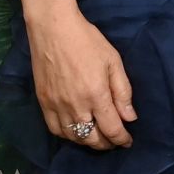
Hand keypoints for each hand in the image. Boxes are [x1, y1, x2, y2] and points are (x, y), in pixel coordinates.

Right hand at [25, 7, 136, 149]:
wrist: (53, 29)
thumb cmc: (87, 40)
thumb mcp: (113, 61)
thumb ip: (122, 91)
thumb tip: (130, 117)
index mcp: (96, 95)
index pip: (111, 129)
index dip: (121, 139)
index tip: (128, 141)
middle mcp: (76, 106)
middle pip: (92, 138)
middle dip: (106, 144)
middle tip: (114, 141)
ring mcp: (57, 106)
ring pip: (73, 137)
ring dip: (87, 142)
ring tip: (97, 138)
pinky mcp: (43, 103)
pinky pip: (55, 129)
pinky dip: (68, 135)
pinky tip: (75, 131)